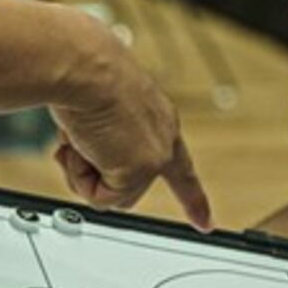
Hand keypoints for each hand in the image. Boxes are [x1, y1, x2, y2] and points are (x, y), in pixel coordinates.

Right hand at [49, 39, 214, 229]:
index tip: (206, 223)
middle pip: (128, 183)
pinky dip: (82, 176)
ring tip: (83, 135)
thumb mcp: (100, 110)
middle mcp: (163, 138)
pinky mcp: (140, 170)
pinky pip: (100, 197)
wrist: (85, 65)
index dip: (192, 197)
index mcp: (158, 119)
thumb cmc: (86, 75)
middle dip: (95, 173)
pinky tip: (85, 144)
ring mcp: (155, 156)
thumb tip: (83, 149)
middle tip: (81, 140)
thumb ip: (104, 137)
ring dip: (84, 172)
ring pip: (112, 194)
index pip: (180, 165)